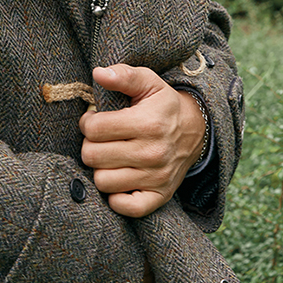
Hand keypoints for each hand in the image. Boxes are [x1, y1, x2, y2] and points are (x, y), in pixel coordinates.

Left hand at [79, 64, 206, 217]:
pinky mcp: (160, 196)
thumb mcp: (147, 82)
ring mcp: (156, 177)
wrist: (196, 130)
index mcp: (147, 123)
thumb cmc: (163, 105)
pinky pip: (125, 208)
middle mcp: (152, 153)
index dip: (87, 122)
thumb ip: (122, 75)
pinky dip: (116, 197)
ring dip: (101, 169)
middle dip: (90, 145)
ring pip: (103, 182)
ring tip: (110, 156)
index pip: (93, 129)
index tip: (95, 120)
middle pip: (92, 156)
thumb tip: (99, 74)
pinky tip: (119, 179)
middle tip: (101, 139)